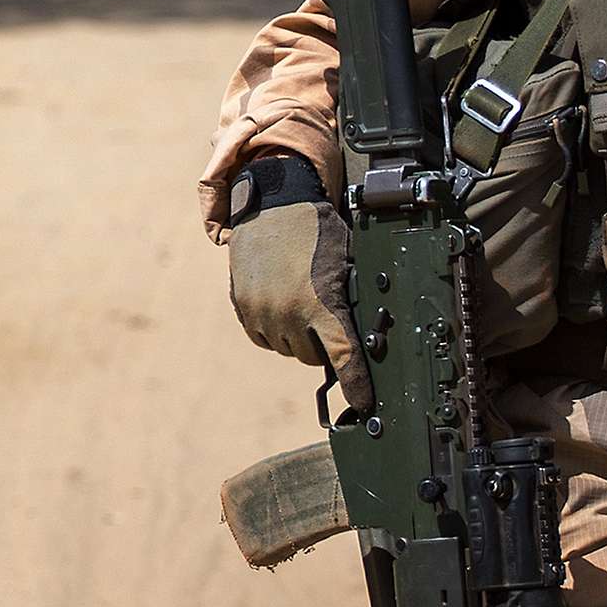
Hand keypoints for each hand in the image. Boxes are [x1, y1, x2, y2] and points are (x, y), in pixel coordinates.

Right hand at [229, 200, 368, 410]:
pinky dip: (274, 329)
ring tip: (304, 305)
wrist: (274, 202)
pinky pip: (262, 337)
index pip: (344, 358)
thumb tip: (364, 337)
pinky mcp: (242, 305)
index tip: (364, 405)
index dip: (356, 386)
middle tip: (328, 320)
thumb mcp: (346, 263)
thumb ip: (349, 301)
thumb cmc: (317, 229)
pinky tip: (283, 306)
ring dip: (297, 337)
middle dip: (322, 345)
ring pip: (286, 348)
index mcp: (321, 303)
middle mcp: (287, 313)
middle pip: (312, 357)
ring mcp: (261, 311)